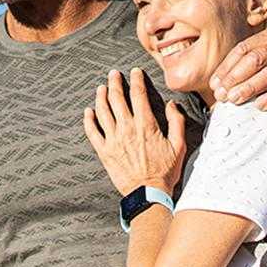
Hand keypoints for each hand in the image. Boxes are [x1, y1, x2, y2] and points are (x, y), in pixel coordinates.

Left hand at [84, 68, 186, 195]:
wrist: (148, 193)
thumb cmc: (164, 172)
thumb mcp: (179, 146)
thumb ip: (176, 122)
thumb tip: (172, 105)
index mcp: (146, 125)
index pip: (138, 95)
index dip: (136, 80)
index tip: (135, 72)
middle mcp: (127, 129)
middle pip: (117, 98)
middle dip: (115, 82)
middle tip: (113, 74)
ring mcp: (113, 140)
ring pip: (103, 111)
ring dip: (101, 96)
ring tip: (101, 87)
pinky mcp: (104, 152)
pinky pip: (92, 132)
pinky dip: (88, 120)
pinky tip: (88, 111)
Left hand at [209, 26, 266, 110]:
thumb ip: (260, 54)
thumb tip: (229, 77)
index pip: (244, 49)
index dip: (227, 67)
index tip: (215, 83)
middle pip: (255, 60)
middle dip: (235, 78)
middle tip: (221, 95)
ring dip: (250, 87)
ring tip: (235, 100)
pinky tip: (261, 105)